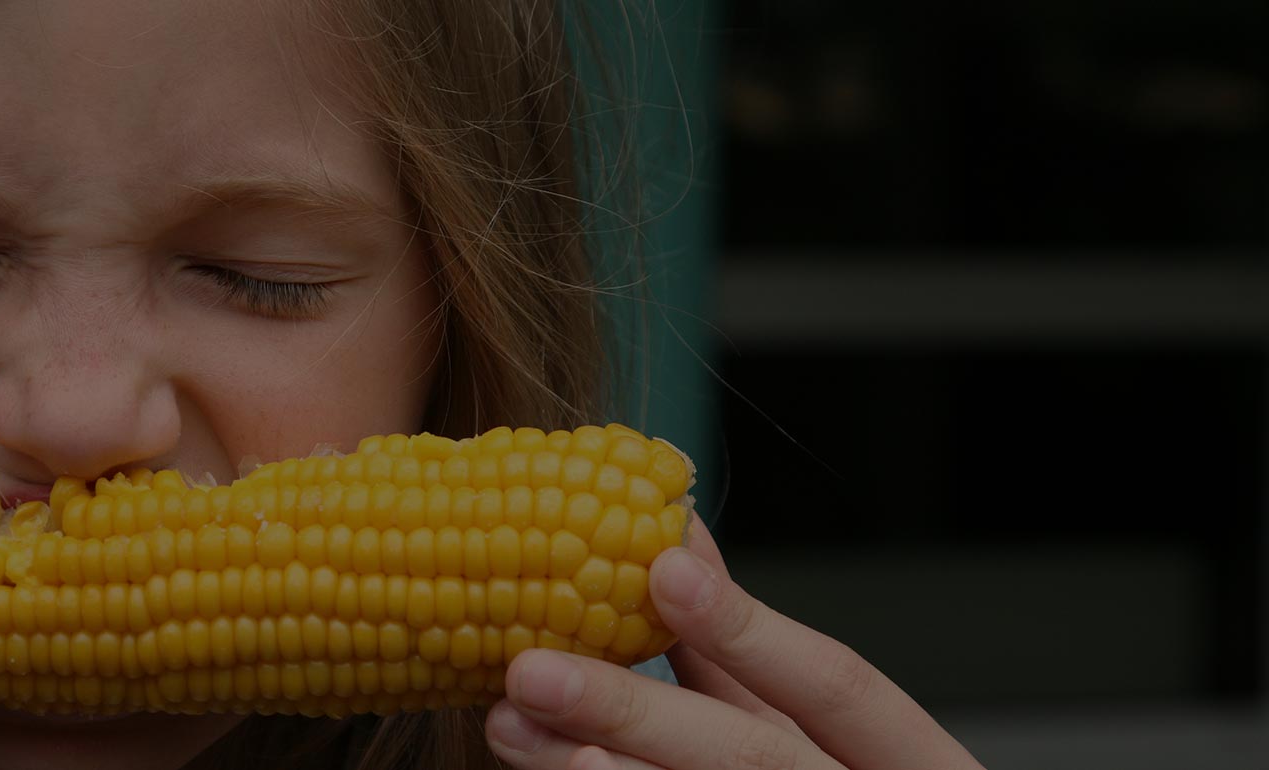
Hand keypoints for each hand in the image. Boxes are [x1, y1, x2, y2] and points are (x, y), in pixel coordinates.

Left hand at [484, 517, 983, 769]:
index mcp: (916, 765)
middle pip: (757, 761)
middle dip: (639, 713)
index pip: (838, 687)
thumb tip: (679, 544)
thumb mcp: (825, 736)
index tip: (661, 571)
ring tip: (516, 734)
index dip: (750, 629)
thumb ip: (752, 656)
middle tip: (531, 670)